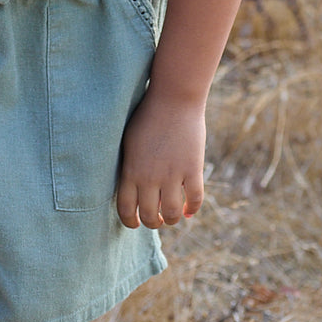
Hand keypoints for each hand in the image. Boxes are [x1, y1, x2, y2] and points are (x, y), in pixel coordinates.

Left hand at [116, 89, 204, 229]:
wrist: (173, 98)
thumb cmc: (148, 116)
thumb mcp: (129, 142)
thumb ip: (130, 167)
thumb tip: (133, 191)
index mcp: (131, 170)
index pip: (126, 209)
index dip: (130, 222)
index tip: (136, 223)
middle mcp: (149, 176)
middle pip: (149, 216)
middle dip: (153, 222)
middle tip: (157, 218)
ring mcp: (172, 174)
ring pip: (172, 214)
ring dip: (172, 219)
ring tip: (172, 215)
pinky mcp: (192, 169)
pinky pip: (194, 200)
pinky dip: (192, 209)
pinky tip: (189, 209)